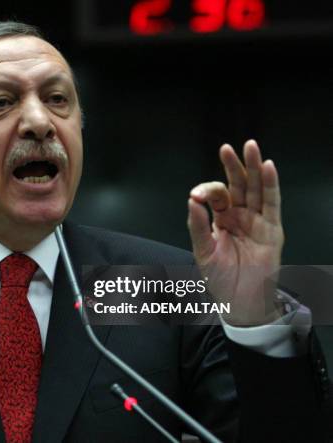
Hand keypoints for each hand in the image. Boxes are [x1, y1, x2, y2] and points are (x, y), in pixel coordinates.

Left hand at [187, 140, 283, 325]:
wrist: (239, 302)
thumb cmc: (220, 279)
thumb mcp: (202, 251)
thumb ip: (197, 226)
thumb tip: (192, 200)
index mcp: (220, 220)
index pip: (215, 196)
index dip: (207, 192)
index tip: (197, 197)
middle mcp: (238, 216)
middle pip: (237, 186)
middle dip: (233, 166)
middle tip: (227, 148)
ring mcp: (256, 221)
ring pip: (256, 189)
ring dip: (253, 168)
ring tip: (251, 147)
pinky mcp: (272, 229)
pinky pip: (272, 203)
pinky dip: (270, 185)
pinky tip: (267, 167)